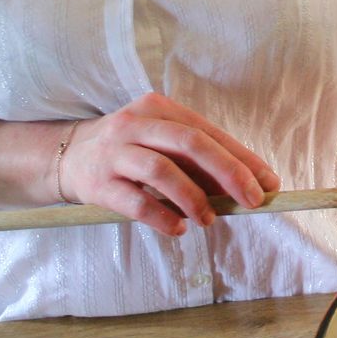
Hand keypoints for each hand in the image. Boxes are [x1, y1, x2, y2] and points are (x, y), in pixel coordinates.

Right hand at [58, 93, 279, 237]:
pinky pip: (136, 201)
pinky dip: (162, 216)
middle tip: (251, 200)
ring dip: (193, 198)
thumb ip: (199, 161)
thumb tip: (249, 187)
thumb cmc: (130, 151)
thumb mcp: (162, 143)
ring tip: (209, 220)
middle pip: (190, 144)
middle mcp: (137, 124)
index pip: (208, 132)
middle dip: (227, 172)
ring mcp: (115, 152)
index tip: (269, 183)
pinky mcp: (99, 183)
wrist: (67, 156)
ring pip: (161, 170)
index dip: (242, 158)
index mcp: (159, 109)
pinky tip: (178, 228)